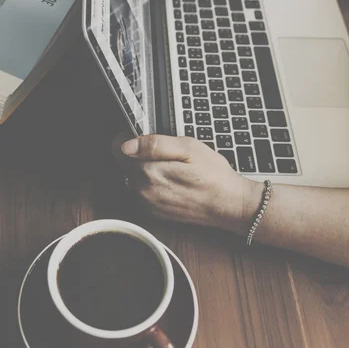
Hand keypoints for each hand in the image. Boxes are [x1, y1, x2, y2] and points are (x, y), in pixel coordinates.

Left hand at [116, 135, 259, 229]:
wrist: (230, 206)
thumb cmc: (213, 175)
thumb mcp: (188, 147)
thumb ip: (155, 144)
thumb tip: (127, 144)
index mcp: (148, 172)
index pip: (118, 149)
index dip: (127, 137)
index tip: (141, 134)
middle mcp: (143, 191)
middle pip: (125, 163)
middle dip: (138, 153)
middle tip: (166, 151)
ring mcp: (148, 204)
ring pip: (133, 177)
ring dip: (145, 169)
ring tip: (171, 166)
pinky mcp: (155, 213)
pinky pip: (143, 192)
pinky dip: (151, 184)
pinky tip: (172, 180)